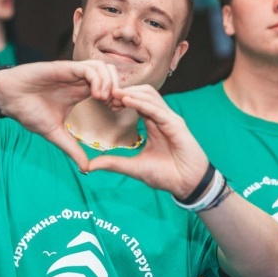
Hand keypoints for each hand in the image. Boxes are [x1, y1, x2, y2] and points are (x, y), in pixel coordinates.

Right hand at [0, 60, 121, 170]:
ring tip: (104, 100)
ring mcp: (73, 72)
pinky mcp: (64, 67)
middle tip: (114, 105)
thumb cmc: (28, 112)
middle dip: (118, 88)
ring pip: (103, 67)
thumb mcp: (56, 134)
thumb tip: (86, 169)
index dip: (117, 97)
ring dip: (109, 83)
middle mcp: (79, 80)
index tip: (115, 112)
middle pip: (111, 73)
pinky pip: (90, 67)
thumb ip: (72, 149)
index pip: (109, 87)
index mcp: (80, 91)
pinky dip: (98, 79)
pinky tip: (96, 95)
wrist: (8, 99)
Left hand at [88, 85, 209, 196]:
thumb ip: (114, 163)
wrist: (187, 185)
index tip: (103, 101)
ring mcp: (170, 119)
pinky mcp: (176, 125)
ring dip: (131, 93)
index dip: (121, 99)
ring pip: (150, 96)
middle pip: (143, 93)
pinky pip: (157, 109)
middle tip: (106, 95)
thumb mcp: (134, 168)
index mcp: (153, 124)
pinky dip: (141, 103)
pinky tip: (127, 100)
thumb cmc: (166, 175)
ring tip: (114, 94)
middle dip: (124, 91)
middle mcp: (162, 118)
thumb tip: (90, 166)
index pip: (137, 103)